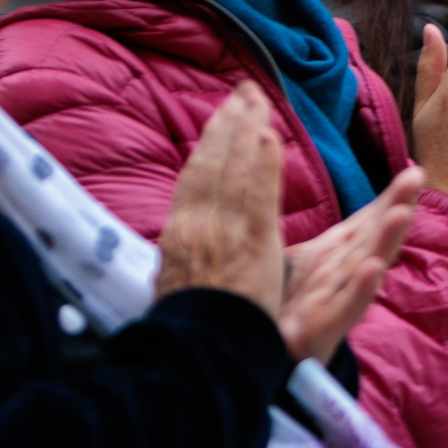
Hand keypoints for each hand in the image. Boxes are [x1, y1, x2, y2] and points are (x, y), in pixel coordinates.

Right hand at [157, 83, 285, 313]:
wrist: (193, 356)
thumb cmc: (189, 327)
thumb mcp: (177, 283)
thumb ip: (187, 254)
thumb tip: (184, 238)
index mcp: (179, 236)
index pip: (195, 178)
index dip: (210, 144)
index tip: (223, 115)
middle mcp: (195, 227)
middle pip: (211, 165)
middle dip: (228, 124)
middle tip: (245, 90)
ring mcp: (222, 234)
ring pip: (232, 171)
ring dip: (244, 131)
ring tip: (256, 98)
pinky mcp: (250, 246)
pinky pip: (257, 198)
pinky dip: (261, 166)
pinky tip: (270, 137)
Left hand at [278, 169, 422, 363]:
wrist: (271, 356)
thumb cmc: (292, 304)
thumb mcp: (301, 259)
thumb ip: (321, 235)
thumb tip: (307, 191)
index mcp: (339, 253)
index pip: (370, 219)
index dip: (392, 197)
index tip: (414, 171)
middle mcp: (346, 273)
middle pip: (376, 236)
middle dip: (398, 206)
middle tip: (416, 179)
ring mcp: (339, 299)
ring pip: (368, 265)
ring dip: (387, 240)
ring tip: (402, 213)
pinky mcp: (326, 326)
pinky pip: (348, 306)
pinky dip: (363, 288)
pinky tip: (374, 269)